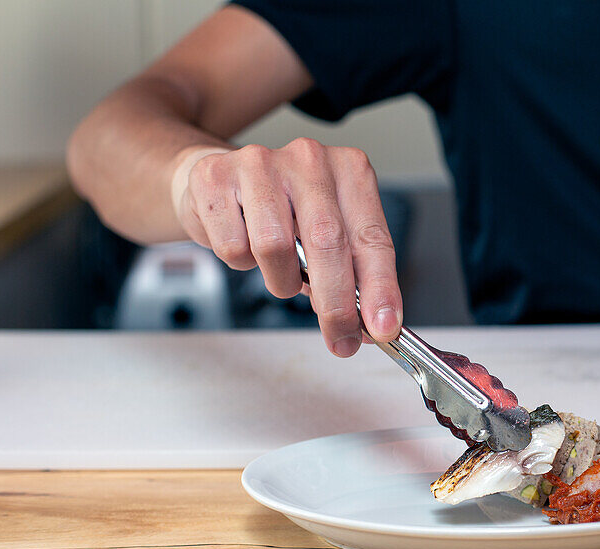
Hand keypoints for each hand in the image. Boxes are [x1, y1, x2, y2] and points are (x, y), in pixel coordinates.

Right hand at [170, 138, 402, 356]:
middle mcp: (310, 159)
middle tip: (339, 338)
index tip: (383, 327)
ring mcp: (261, 163)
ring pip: (275, 247)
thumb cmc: (283, 212)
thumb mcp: (328, 234)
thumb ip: (351, 273)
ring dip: (280, 280)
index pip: (372, 237)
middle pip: (328, 242)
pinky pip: (233, 246)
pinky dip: (241, 262)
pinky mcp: (216, 176)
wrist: (222, 184)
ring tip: (279, 273)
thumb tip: (367, 323)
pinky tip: (245, 244)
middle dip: (336, 304)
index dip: (380, 288)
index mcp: (349, 170)